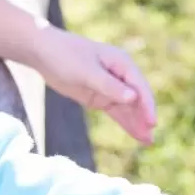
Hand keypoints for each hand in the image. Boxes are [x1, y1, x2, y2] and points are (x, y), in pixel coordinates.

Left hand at [33, 28, 156, 143]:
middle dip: (144, 118)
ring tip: (147, 142)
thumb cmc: (65, 56)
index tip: (152, 123)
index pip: (140, 87)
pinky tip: (136, 135)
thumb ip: (109, 86)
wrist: (42, 52)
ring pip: (129, 109)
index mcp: (123, 64)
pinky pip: (117, 112)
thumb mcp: (87, 72)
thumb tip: (132, 97)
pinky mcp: (101, 97)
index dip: (147, 105)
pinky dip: (126, 123)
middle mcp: (122, 76)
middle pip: (138, 100)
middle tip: (150, 138)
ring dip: (138, 124)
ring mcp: (112, 88)